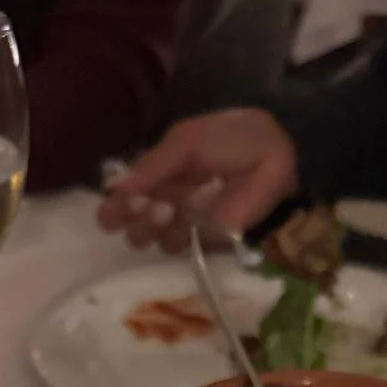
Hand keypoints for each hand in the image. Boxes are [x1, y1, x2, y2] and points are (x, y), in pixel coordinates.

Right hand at [97, 109, 297, 253]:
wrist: (274, 152)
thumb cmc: (230, 139)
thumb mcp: (185, 143)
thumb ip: (151, 166)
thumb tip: (112, 189)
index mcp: (158, 175)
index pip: (123, 198)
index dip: (115, 205)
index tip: (119, 203)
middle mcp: (166, 202)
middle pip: (132, 224)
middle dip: (131, 218)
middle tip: (145, 206)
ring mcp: (185, 223)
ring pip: (151, 239)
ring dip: (151, 227)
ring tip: (167, 210)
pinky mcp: (205, 240)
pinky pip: (178, 248)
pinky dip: (176, 235)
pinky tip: (184, 220)